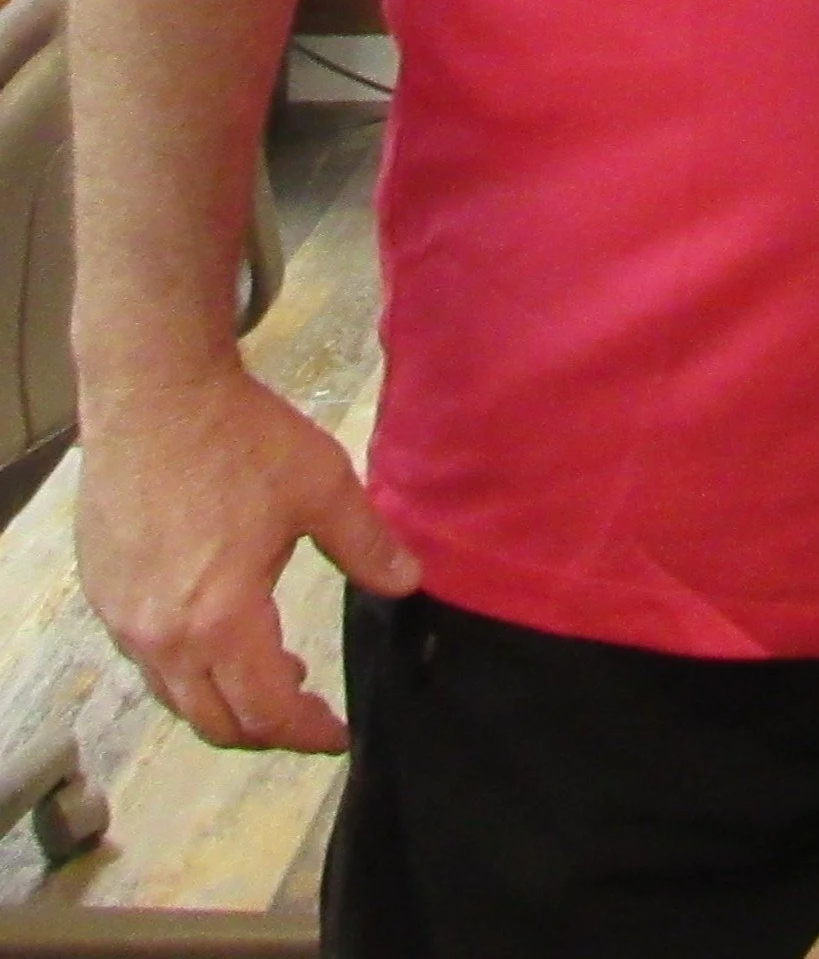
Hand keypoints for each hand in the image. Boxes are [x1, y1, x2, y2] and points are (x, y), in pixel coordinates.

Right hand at [75, 360, 420, 750]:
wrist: (153, 391)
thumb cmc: (240, 438)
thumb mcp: (321, 485)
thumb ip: (366, 544)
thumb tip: (409, 584)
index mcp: (221, 621)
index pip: (267, 712)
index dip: (307, 733)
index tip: (339, 732)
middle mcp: (163, 638)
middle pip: (214, 722)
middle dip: (266, 730)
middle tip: (307, 709)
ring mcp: (123, 619)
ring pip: (175, 696)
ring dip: (224, 699)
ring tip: (270, 668)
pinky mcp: (103, 592)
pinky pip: (147, 658)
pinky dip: (188, 667)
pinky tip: (218, 627)